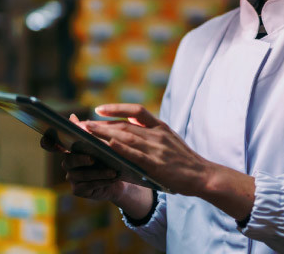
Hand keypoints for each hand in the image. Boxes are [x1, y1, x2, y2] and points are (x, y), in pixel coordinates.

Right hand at [40, 114, 125, 202]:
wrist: (119, 177)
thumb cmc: (108, 157)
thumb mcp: (101, 143)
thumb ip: (87, 131)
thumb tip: (72, 117)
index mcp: (71, 149)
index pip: (52, 145)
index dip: (47, 143)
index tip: (46, 139)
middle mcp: (68, 164)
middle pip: (69, 161)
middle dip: (81, 159)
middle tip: (93, 158)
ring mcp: (72, 178)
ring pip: (81, 175)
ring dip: (99, 172)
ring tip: (112, 170)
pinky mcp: (78, 190)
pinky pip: (89, 186)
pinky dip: (102, 181)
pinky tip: (113, 178)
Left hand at [85, 104, 212, 196]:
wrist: (202, 175)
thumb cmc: (184, 160)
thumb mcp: (170, 139)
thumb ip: (152, 133)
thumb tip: (130, 129)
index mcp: (160, 127)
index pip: (135, 111)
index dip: (116, 108)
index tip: (98, 109)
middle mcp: (157, 134)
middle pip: (124, 125)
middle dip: (101, 124)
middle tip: (82, 124)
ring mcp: (157, 148)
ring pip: (125, 137)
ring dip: (103, 133)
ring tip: (86, 133)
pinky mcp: (156, 164)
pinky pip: (135, 154)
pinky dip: (120, 148)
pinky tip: (107, 145)